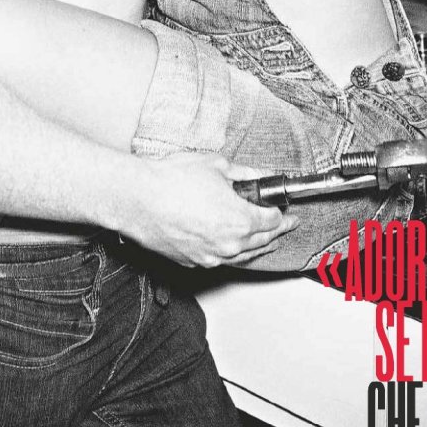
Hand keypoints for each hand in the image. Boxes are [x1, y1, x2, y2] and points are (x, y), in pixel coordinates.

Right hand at [124, 153, 296, 267]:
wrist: (138, 199)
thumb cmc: (173, 180)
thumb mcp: (216, 166)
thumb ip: (243, 173)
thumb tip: (257, 175)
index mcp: (241, 220)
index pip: (272, 221)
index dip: (283, 215)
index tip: (288, 212)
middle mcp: (229, 244)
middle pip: (262, 241)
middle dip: (277, 232)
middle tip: (286, 227)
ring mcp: (210, 256)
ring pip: (242, 255)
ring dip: (257, 247)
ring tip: (265, 241)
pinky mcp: (192, 261)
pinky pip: (219, 259)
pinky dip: (230, 252)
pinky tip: (231, 246)